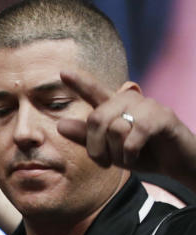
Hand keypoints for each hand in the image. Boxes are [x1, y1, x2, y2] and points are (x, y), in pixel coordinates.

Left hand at [57, 71, 195, 182]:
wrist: (174, 163)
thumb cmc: (140, 153)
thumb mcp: (108, 150)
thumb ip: (85, 137)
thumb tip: (60, 125)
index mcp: (114, 106)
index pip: (93, 92)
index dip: (79, 82)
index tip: (62, 72)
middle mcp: (129, 100)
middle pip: (96, 118)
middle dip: (96, 147)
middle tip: (105, 161)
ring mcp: (147, 105)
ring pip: (115, 128)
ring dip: (116, 152)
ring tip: (128, 157)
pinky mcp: (162, 116)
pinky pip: (133, 136)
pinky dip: (130, 153)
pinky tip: (135, 156)